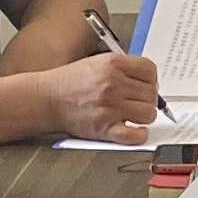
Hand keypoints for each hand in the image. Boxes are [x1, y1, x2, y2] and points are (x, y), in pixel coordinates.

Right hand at [36, 49, 164, 144]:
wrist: (46, 99)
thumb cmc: (69, 82)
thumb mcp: (97, 62)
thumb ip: (122, 68)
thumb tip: (147, 80)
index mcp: (113, 64)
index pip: (150, 70)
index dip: (151, 79)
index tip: (146, 86)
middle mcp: (113, 84)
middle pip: (151, 93)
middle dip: (147, 98)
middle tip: (137, 102)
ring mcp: (110, 107)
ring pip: (148, 113)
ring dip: (144, 116)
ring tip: (134, 115)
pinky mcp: (105, 128)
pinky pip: (135, 135)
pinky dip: (139, 135)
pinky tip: (134, 130)